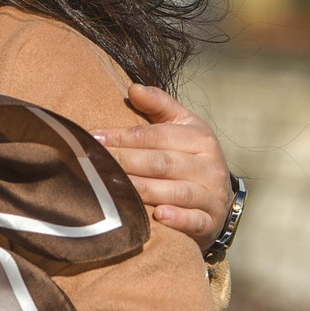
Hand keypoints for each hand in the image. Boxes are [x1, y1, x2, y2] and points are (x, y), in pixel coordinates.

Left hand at [94, 84, 232, 243]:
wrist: (217, 197)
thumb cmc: (189, 156)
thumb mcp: (181, 126)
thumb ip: (159, 105)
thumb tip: (134, 88)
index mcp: (200, 138)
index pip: (156, 136)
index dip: (123, 136)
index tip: (94, 138)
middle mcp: (210, 166)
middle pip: (162, 162)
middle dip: (125, 162)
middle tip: (93, 163)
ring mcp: (212, 195)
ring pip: (176, 191)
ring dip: (143, 190)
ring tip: (113, 188)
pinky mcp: (210, 221)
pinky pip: (196, 220)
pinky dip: (179, 218)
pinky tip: (159, 216)